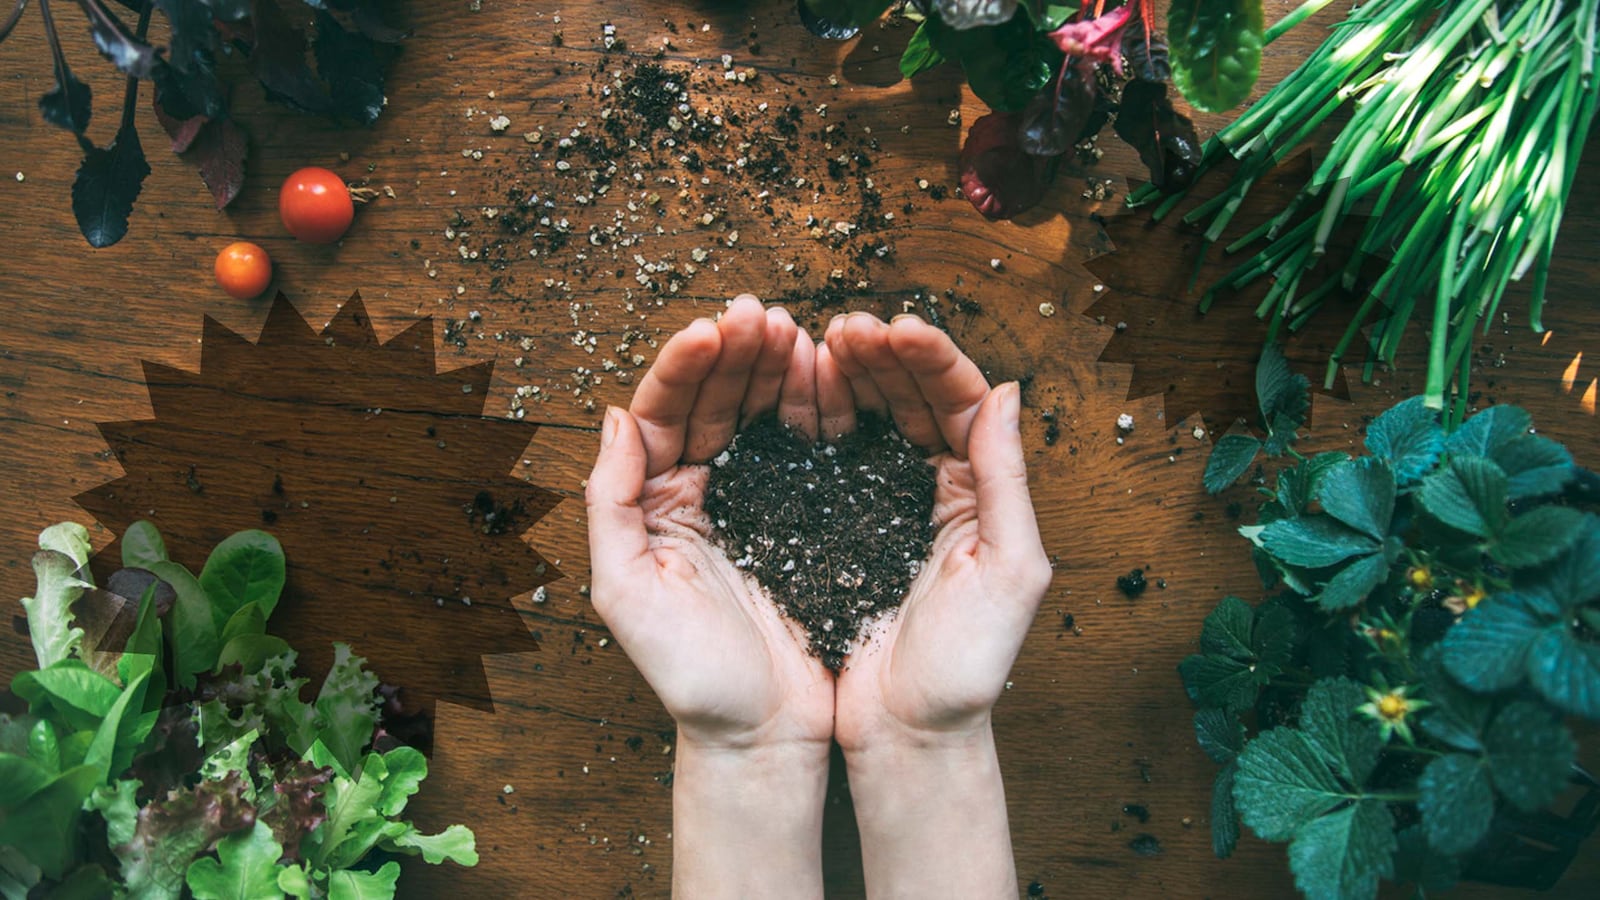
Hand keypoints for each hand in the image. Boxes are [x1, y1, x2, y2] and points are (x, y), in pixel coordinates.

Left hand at [584, 296, 831, 897]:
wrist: (764, 734)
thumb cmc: (692, 677)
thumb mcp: (626, 593)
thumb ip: (608, 503)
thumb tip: (613, 416)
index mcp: (649, 504)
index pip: (661, 413)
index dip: (686, 366)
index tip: (716, 330)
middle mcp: (692, 492)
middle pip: (708, 400)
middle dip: (734, 352)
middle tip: (763, 314)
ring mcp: (746, 500)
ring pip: (752, 413)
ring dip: (770, 368)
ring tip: (794, 332)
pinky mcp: (797, 516)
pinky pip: (798, 447)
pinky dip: (809, 407)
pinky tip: (823, 375)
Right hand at [823, 312, 1051, 899]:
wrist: (907, 735)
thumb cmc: (967, 668)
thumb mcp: (1009, 572)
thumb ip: (1010, 480)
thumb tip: (1009, 391)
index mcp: (982, 491)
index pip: (961, 402)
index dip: (930, 360)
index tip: (895, 329)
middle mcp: (936, 487)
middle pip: (910, 398)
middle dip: (880, 355)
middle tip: (846, 326)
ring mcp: (882, 502)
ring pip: (866, 417)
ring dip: (843, 375)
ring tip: (813, 342)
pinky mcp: (834, 525)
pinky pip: (825, 456)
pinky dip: (811, 418)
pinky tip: (792, 391)